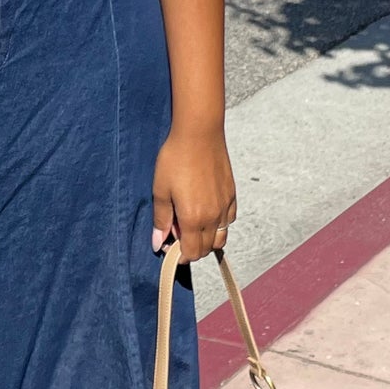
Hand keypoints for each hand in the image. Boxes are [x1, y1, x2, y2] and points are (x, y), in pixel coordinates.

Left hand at [151, 124, 236, 263]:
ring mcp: (225, 206)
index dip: (179, 255)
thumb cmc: (175, 159)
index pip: (191, 252)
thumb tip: (158, 243)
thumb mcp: (161, 190)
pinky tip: (206, 212)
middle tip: (176, 233)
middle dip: (191, 248)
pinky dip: (218, 225)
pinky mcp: (232, 195)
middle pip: (206, 248)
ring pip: (220, 238)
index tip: (169, 247)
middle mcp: (213, 216)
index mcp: (193, 218)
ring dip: (206, 239)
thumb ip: (161, 220)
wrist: (199, 133)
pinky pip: (228, 221)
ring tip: (191, 225)